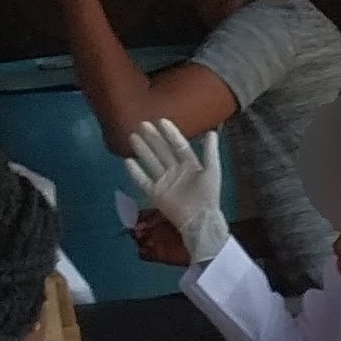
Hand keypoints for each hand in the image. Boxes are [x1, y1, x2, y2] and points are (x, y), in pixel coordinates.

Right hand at [126, 116, 227, 262]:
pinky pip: (143, 181)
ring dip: (142, 150)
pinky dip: (135, 172)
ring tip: (132, 136)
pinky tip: (128, 161)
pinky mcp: (156, 194)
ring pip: (151, 162)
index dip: (170, 133)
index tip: (161, 120)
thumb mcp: (212, 171)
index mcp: (189, 165)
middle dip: (153, 138)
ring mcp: (164, 182)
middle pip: (162, 151)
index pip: (178, 145)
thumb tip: (212, 132)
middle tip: (142, 123)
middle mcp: (175, 170)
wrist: (201, 220)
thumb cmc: (208, 195)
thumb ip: (210, 152)